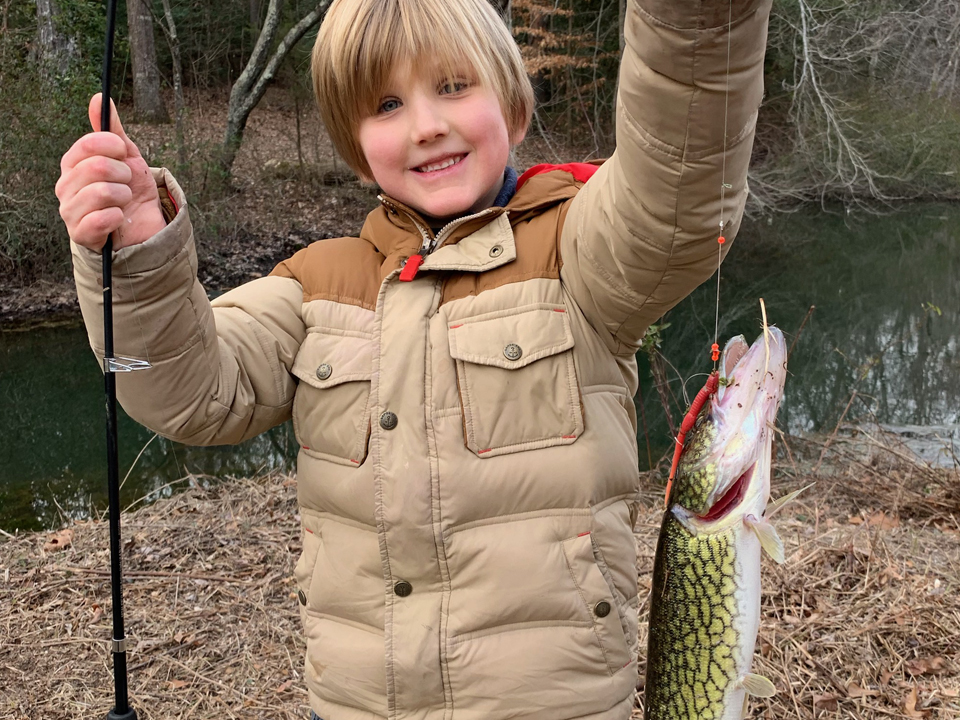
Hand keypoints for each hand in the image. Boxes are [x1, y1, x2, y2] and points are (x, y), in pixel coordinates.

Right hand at [56, 93, 166, 250]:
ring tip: (123, 201)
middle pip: (97, 167)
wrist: (141, 227)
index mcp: (72, 164)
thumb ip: (112, 129)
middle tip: (126, 182)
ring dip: (124, 196)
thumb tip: (99, 97)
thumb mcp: (126, 157)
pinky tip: (120, 217)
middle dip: (123, 174)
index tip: (124, 154)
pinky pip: (102, 219)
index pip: (88, 144)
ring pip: (102, 193)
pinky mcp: (81, 235)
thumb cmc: (129, 190)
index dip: (114, 147)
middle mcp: (65, 186)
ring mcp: (70, 211)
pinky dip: (118, 217)